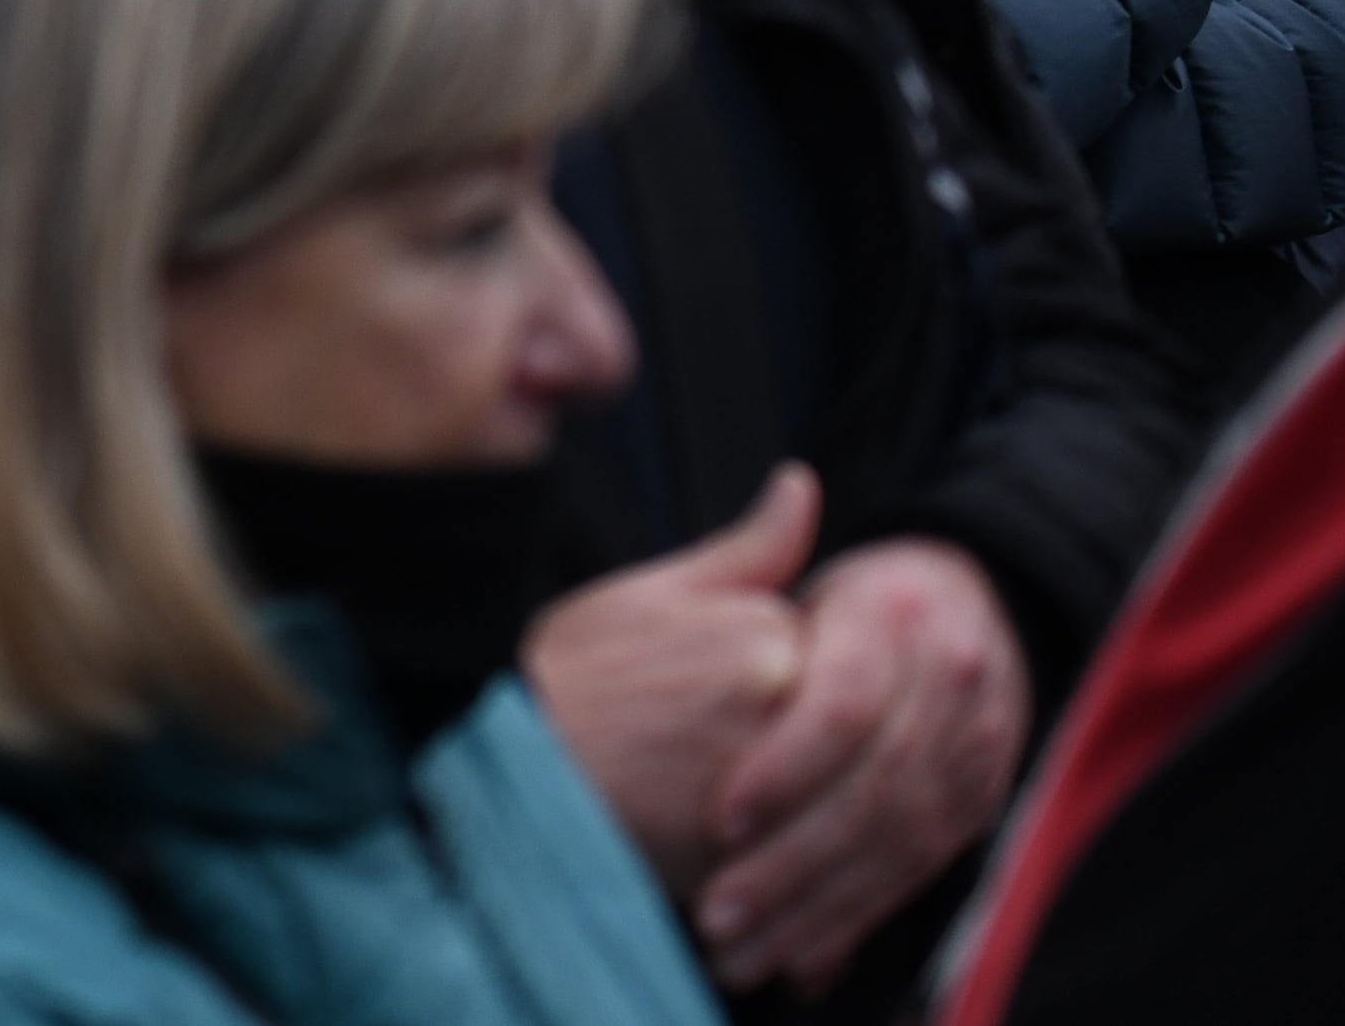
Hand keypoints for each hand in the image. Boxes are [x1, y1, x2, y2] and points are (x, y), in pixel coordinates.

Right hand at [524, 463, 814, 894]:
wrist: (506, 764)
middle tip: (709, 738)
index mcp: (767, 636)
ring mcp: (772, 792)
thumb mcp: (652, 592)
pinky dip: (779, 847)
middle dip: (793, 731)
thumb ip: (749, 548)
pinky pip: (803, 854)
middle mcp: (781, 712)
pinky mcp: (753, 863)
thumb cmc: (573, 672)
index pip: (837, 649)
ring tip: (709, 785)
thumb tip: (802, 481)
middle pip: (838, 723)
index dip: (784, 665)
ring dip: (792, 792)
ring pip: (824, 790)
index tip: (718, 683)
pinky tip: (720, 831)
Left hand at [698, 537, 1027, 994]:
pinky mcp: (978, 807)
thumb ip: (772, 545)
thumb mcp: (809, 564)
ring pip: (897, 847)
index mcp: (901, 618)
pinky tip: (800, 958)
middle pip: (871, 792)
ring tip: (740, 947)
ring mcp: (977, 754)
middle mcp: (954, 689)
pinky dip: (856, 920)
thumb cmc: (855, 594)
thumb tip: (791, 486)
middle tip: (716, 908)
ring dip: (817, 908)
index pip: (846, 704)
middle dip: (791, 862)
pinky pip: (916, 875)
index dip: (785, 765)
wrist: (977, 606)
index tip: (721, 815)